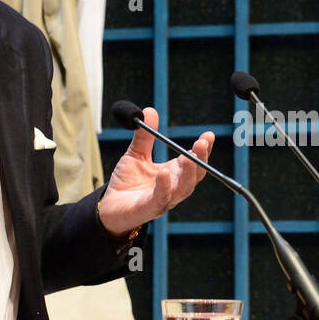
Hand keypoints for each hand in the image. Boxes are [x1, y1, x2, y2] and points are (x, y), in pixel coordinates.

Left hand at [98, 106, 213, 235]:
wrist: (109, 207)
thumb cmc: (126, 183)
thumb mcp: (135, 154)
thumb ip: (144, 136)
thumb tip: (150, 110)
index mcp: (174, 174)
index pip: (194, 161)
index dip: (203, 149)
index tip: (209, 135)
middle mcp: (174, 187)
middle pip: (194, 175)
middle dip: (201, 158)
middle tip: (203, 142)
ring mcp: (164, 199)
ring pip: (184, 188)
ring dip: (189, 172)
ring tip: (189, 156)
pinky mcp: (150, 209)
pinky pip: (161, 198)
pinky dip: (164, 186)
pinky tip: (164, 173)